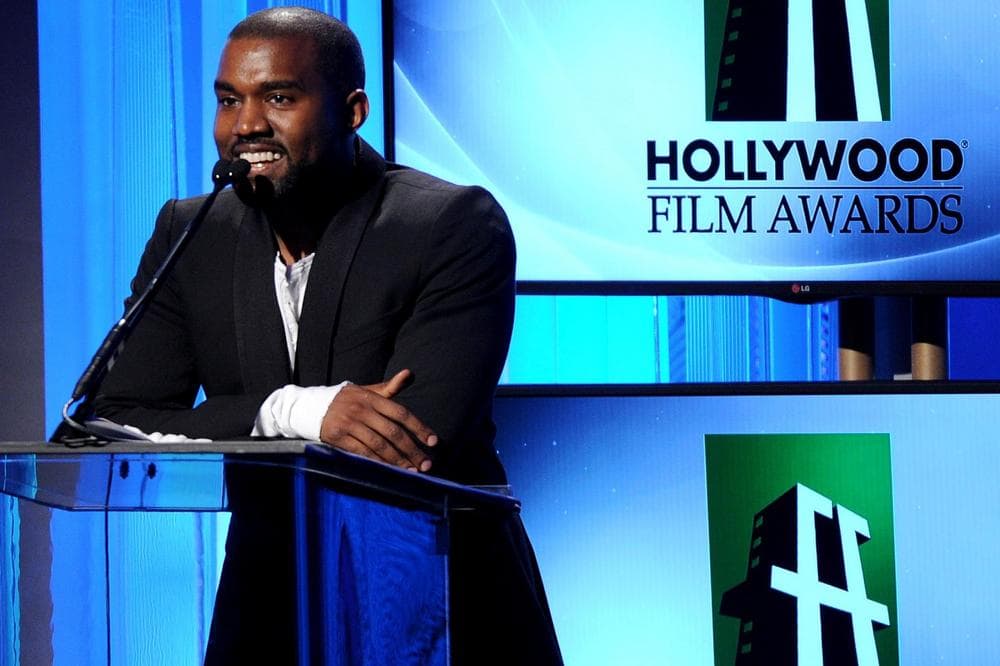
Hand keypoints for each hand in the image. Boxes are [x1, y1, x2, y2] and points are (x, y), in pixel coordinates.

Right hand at [319, 369, 437, 470]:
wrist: (311, 407)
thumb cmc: (346, 400)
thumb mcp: (367, 391)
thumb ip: (390, 387)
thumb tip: (409, 374)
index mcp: (372, 397)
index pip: (401, 413)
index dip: (419, 427)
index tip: (433, 441)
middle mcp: (362, 409)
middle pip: (393, 432)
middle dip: (412, 450)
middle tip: (427, 464)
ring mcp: (349, 424)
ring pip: (379, 445)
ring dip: (398, 460)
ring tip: (412, 470)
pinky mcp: (338, 437)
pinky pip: (362, 453)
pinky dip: (378, 463)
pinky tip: (390, 470)